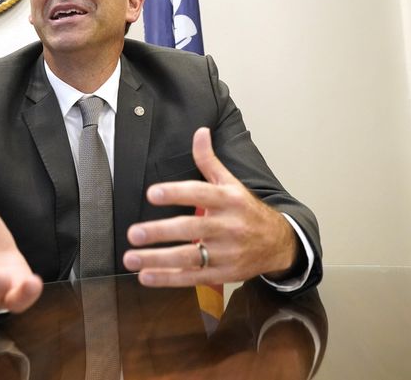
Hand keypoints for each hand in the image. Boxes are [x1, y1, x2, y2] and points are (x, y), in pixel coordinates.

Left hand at [122, 127, 298, 285]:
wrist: (279, 243)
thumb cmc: (246, 210)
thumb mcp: (231, 183)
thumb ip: (209, 160)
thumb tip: (200, 131)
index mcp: (228, 200)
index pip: (200, 193)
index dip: (176, 193)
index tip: (151, 193)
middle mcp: (228, 226)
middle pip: (192, 228)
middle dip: (160, 232)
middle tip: (133, 233)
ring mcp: (226, 253)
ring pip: (190, 256)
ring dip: (158, 259)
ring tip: (131, 258)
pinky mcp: (223, 274)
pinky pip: (193, 277)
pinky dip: (168, 278)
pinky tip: (146, 276)